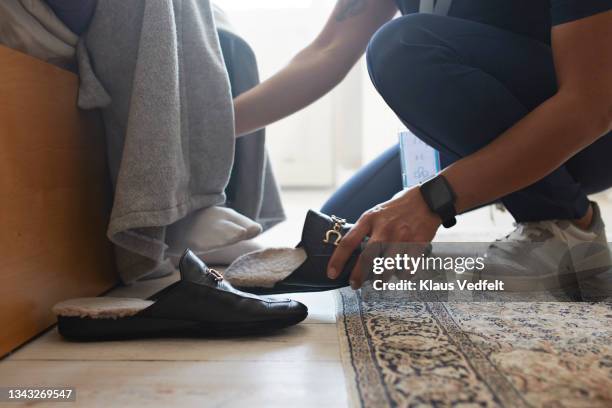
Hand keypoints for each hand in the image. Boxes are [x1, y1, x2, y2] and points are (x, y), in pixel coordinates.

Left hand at [326, 187, 440, 288]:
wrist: (426, 199)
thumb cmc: (397, 208)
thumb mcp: (376, 213)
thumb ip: (365, 230)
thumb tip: (351, 252)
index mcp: (369, 219)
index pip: (348, 242)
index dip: (338, 260)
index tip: (331, 273)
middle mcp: (384, 228)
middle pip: (367, 258)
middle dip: (358, 275)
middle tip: (354, 284)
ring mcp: (402, 237)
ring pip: (387, 267)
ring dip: (381, 279)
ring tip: (379, 282)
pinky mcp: (418, 244)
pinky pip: (407, 269)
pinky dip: (403, 275)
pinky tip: (401, 273)